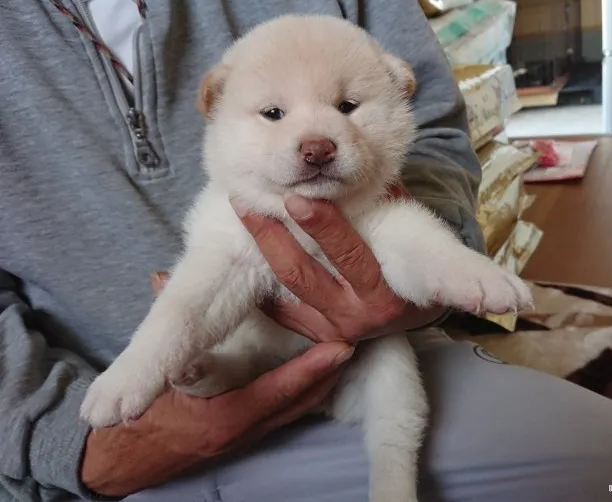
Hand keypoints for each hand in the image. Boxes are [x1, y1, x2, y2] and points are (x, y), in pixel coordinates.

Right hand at [81, 274, 352, 496]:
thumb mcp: (148, 377)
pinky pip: (286, 414)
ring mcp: (247, 437)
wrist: (127, 461)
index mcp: (223, 417)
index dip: (311, 370)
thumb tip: (160, 281)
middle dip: (328, 376)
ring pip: (297, 410)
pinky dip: (303, 392)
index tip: (338, 348)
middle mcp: (242, 431)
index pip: (278, 391)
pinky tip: (315, 373)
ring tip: (341, 353)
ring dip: (320, 383)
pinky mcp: (246, 436)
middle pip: (299, 403)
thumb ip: (160, 329)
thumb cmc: (139, 420)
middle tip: (353, 343)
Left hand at [236, 185, 444, 342]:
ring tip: (243, 217)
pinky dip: (264, 282)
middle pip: (302, 275)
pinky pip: (280, 311)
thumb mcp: (409, 233)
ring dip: (261, 253)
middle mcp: (356, 316)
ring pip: (285, 290)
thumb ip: (386, 203)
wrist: (420, 313)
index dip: (321, 226)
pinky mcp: (317, 335)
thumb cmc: (416, 264)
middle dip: (271, 237)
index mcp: (383, 294)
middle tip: (247, 204)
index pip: (348, 256)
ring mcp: (333, 330)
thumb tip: (356, 164)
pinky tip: (249, 255)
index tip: (294, 198)